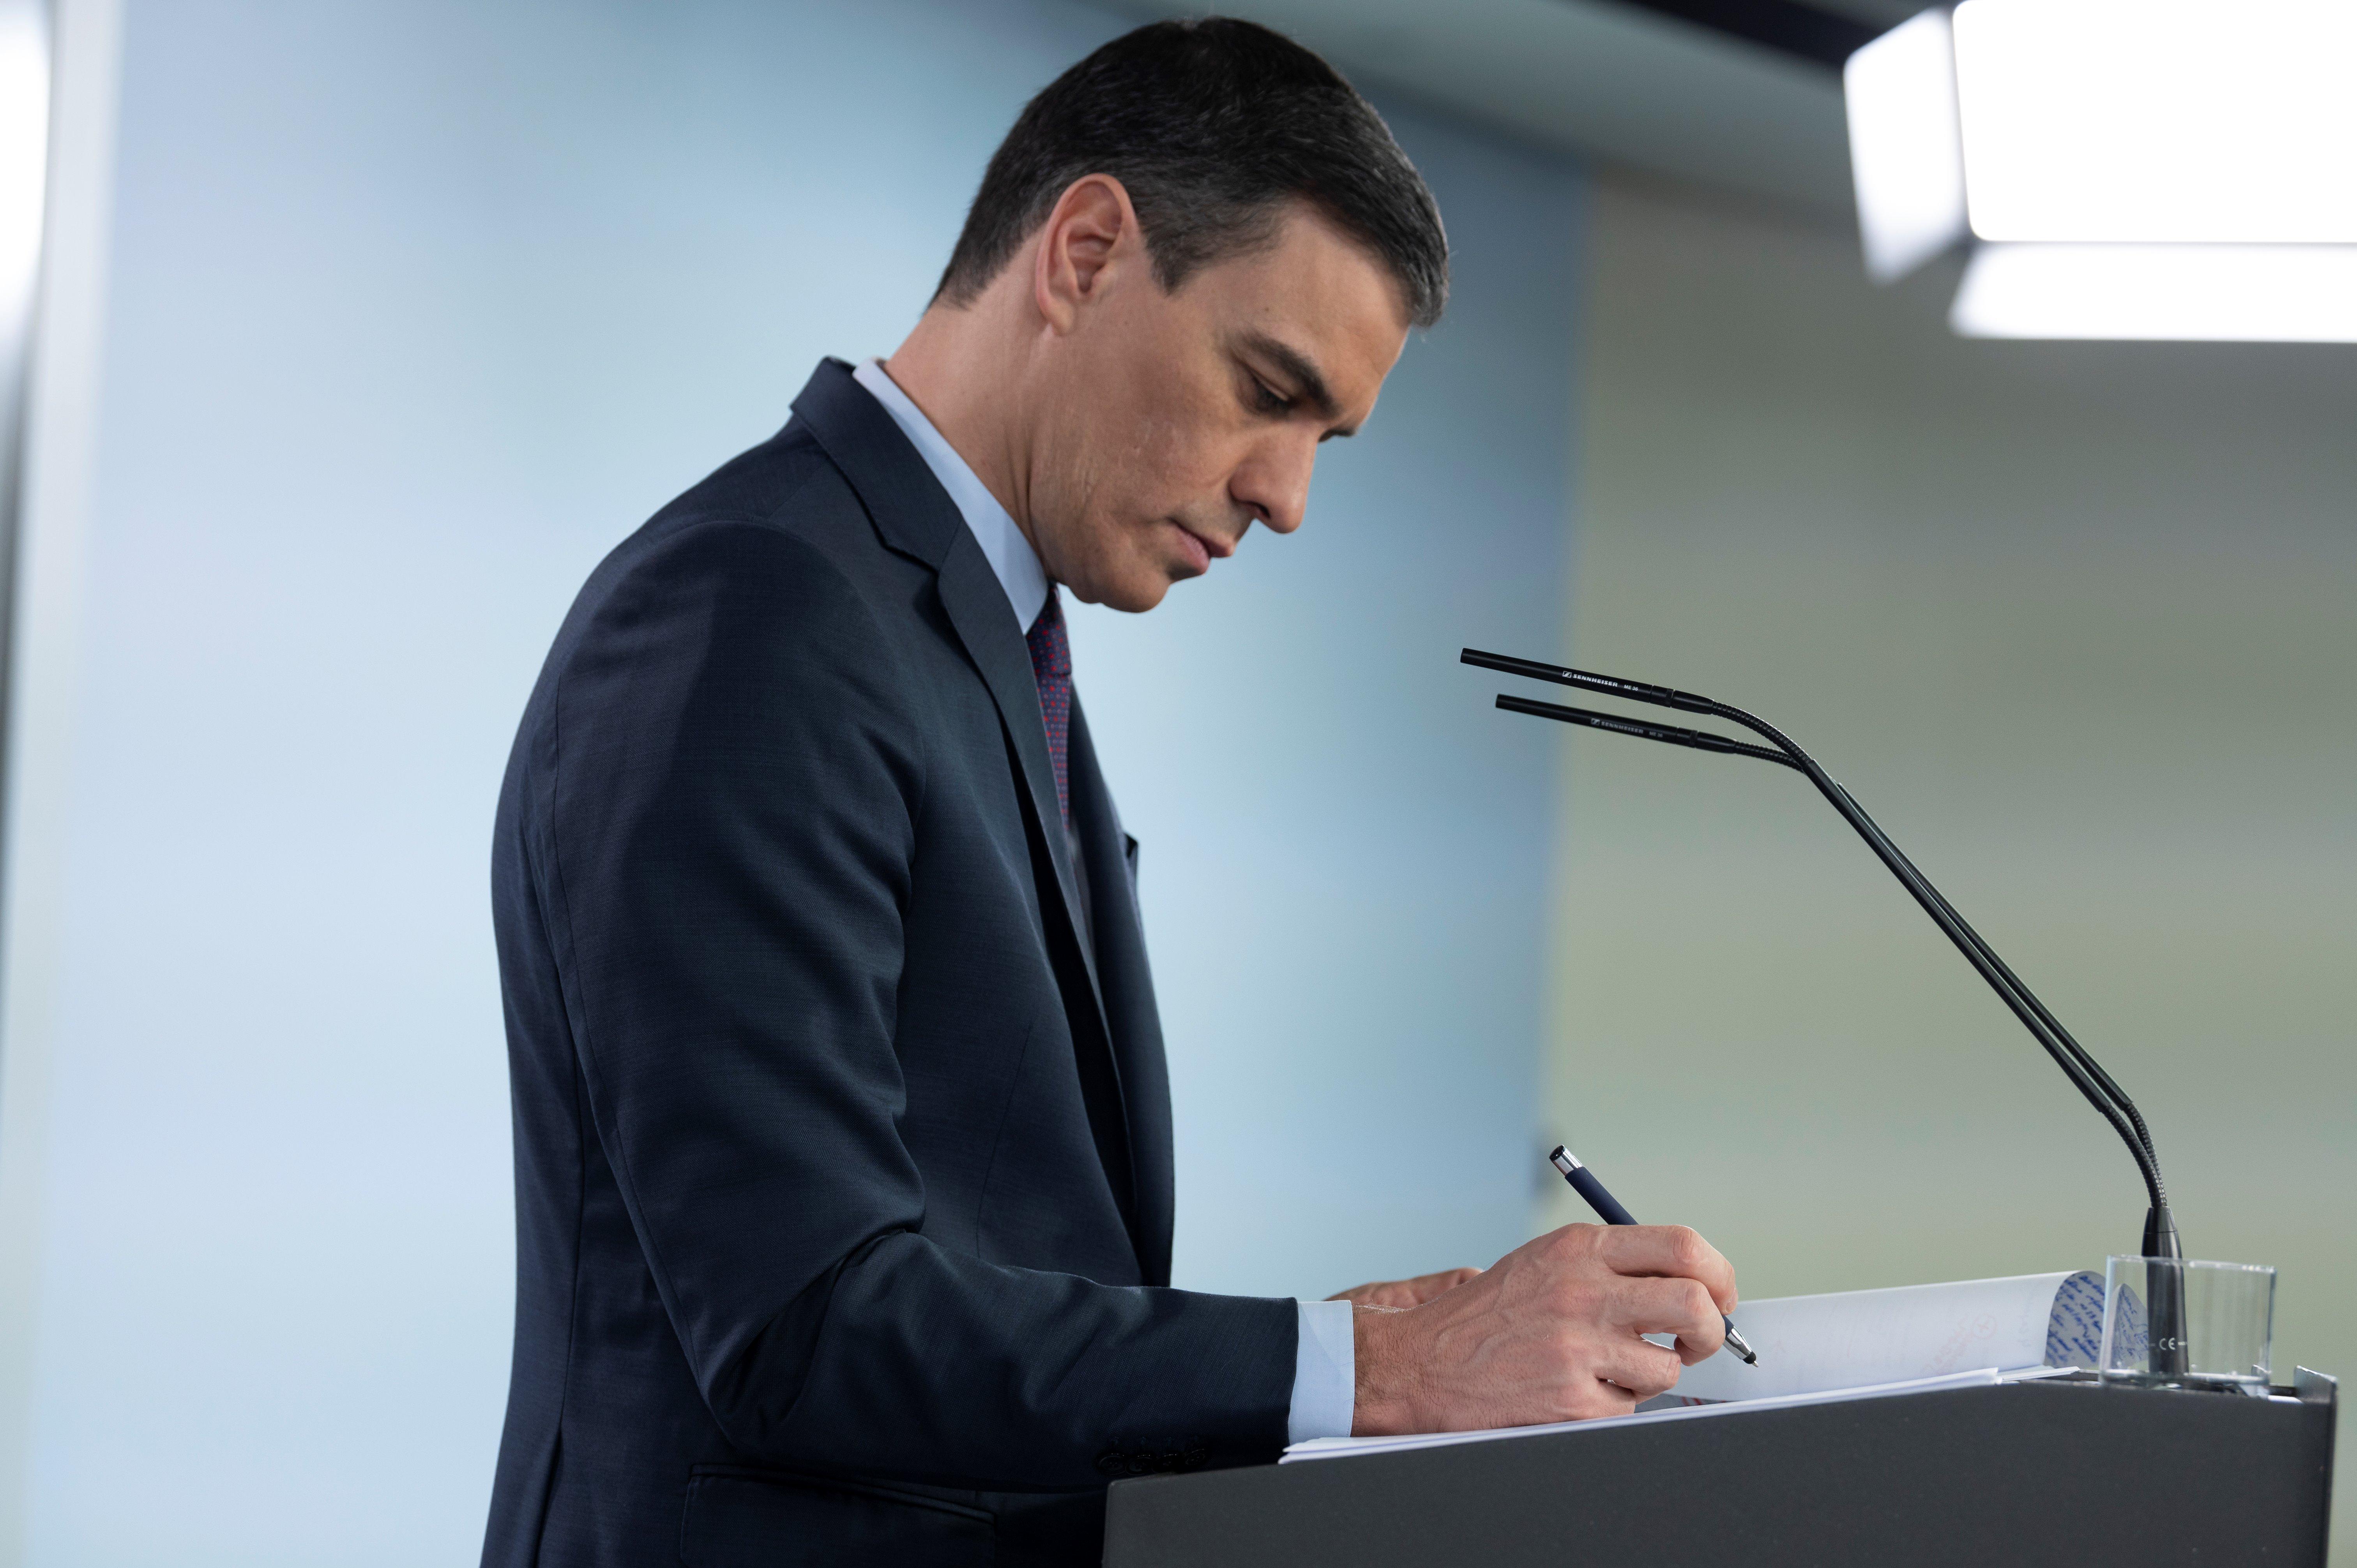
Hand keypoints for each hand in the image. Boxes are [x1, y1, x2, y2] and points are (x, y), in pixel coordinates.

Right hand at [1350, 1224, 1734, 1434]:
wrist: (1424, 1362)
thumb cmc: (1494, 1312)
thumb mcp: (1548, 1261)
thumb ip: (1614, 1263)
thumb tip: (1695, 1284)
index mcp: (1580, 1247)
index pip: (1684, 1247)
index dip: (1718, 1276)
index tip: (1717, 1296)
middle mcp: (1582, 1291)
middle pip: (1695, 1304)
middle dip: (1712, 1330)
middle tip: (1697, 1341)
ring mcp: (1577, 1347)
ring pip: (1667, 1366)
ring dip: (1651, 1374)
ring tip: (1614, 1367)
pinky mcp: (1570, 1399)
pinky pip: (1629, 1407)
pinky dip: (1614, 1403)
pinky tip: (1580, 1388)